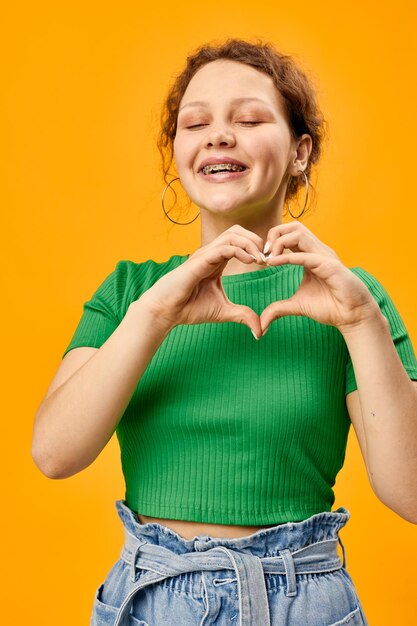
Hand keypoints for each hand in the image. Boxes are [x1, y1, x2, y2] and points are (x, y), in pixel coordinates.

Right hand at [138, 225, 265, 336]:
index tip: (270, 263)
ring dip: (251, 243)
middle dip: (257, 240)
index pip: (240, 242)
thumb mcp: (223, 312)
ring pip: (232, 234)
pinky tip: (250, 261)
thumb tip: (260, 330)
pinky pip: (224, 247)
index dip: (257, 248)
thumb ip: (242, 316)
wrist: (166, 311)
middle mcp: (211, 253)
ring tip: (262, 259)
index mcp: (217, 260)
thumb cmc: (189, 308)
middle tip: (269, 257)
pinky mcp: (200, 260)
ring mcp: (205, 254)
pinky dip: (240, 250)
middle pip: (238, 231)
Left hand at [260, 221, 380, 334]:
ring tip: (269, 258)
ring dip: (279, 242)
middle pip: (294, 226)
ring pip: (299, 233)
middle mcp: (318, 251)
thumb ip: (278, 309)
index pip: (290, 234)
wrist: (352, 316)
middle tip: (264, 253)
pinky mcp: (330, 266)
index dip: (273, 241)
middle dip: (274, 234)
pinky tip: (273, 263)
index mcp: (311, 255)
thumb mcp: (297, 306)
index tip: (262, 259)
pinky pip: (305, 255)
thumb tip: (261, 323)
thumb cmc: (330, 307)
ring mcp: (325, 256)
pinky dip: (287, 257)